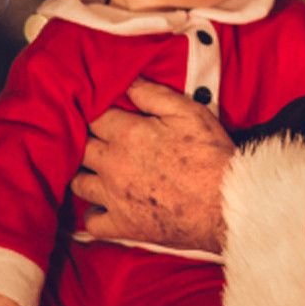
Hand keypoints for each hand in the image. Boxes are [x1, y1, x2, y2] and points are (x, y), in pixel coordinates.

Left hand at [70, 78, 235, 252]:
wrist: (226, 203)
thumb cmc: (211, 155)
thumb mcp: (189, 113)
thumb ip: (153, 94)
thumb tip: (128, 80)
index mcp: (128, 134)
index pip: (93, 116)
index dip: (97, 113)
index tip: (104, 114)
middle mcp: (114, 164)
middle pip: (81, 147)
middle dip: (88, 140)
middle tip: (101, 139)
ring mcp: (114, 197)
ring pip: (78, 182)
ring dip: (86, 173)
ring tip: (100, 170)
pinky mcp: (122, 225)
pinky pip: (91, 221)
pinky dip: (94, 212)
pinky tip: (104, 204)